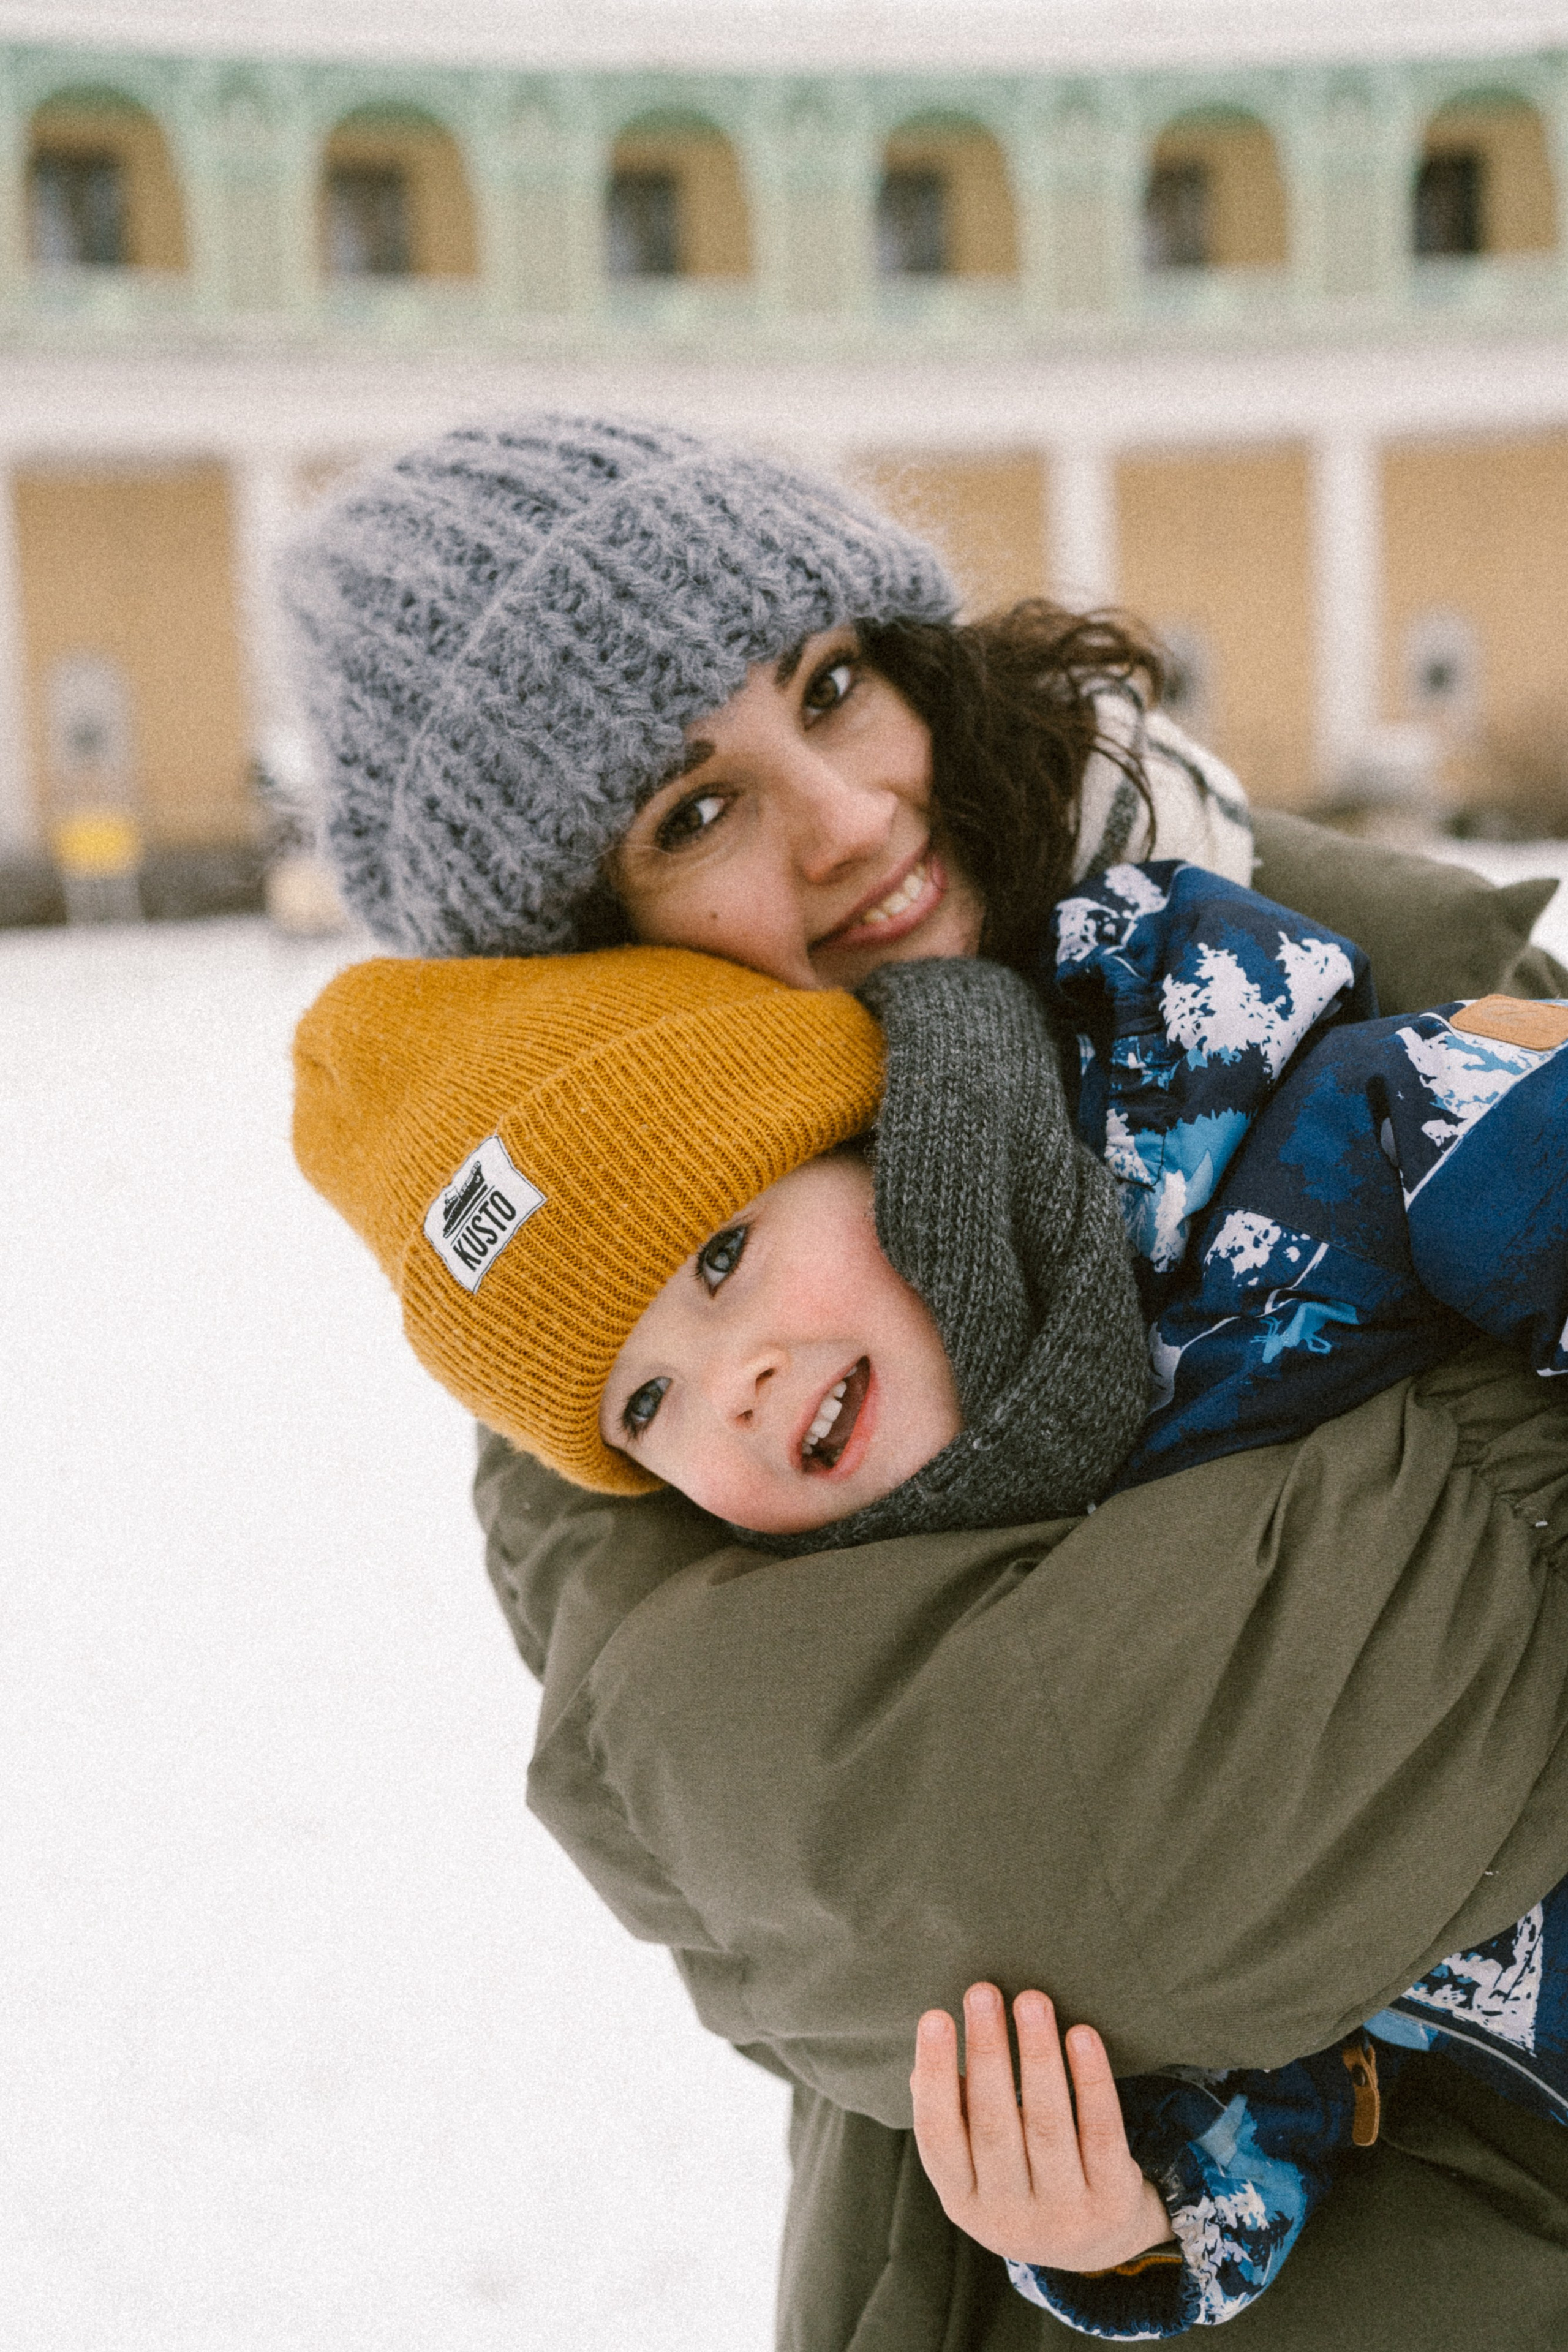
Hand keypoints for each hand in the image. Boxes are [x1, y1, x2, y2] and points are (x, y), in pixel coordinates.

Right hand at [910, 1983, 1174, 2272]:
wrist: (1095, 2243)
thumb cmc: (1020, 2176)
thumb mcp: (978, 2165)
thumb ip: (952, 2117)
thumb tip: (924, 2067)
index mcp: (963, 2201)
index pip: (939, 2137)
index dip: (936, 2077)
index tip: (935, 2016)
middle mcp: (1009, 2218)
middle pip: (994, 2127)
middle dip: (987, 2053)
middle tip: (982, 1991)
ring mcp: (1063, 2216)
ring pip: (1047, 2126)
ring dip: (1038, 2056)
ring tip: (1031, 1999)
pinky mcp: (1111, 2203)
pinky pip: (1102, 2134)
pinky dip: (1091, 2082)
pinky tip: (1082, 2035)